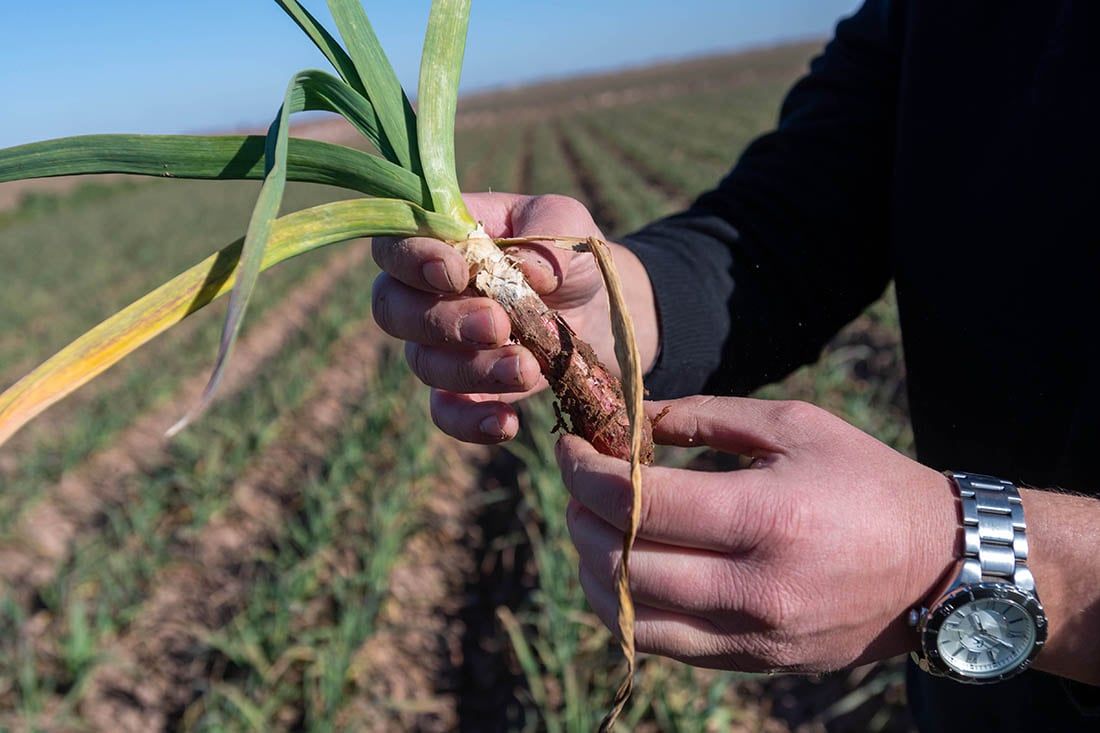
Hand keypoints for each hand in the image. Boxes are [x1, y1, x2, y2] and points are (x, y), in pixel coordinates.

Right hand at [371, 192, 656, 443]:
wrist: (603, 308)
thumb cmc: (571, 255)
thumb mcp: (568, 225)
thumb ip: (544, 238)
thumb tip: (525, 273)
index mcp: (441, 240)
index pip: (394, 245)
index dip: (411, 259)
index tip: (457, 274)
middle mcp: (426, 293)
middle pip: (392, 309)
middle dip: (442, 322)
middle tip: (499, 325)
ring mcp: (441, 345)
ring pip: (423, 363)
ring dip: (472, 369)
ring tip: (527, 367)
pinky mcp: (466, 390)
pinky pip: (446, 414)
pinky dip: (471, 422)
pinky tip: (507, 422)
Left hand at [558, 395, 957, 671]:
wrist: (938, 566)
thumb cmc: (865, 480)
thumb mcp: (793, 426)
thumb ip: (703, 416)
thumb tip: (629, 419)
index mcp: (767, 516)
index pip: (638, 504)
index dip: (584, 473)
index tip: (568, 449)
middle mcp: (756, 588)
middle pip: (622, 562)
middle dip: (578, 516)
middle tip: (577, 485)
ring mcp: (754, 637)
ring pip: (630, 616)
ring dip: (590, 568)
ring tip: (592, 527)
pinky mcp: (754, 664)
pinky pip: (662, 647)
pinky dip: (624, 609)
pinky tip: (622, 572)